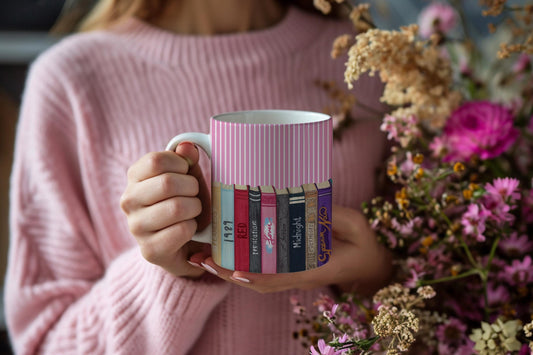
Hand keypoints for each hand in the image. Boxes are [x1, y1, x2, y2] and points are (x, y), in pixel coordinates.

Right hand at [120, 142, 210, 277]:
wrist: (185, 244)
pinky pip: (182, 230)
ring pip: (176, 207)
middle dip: (192, 188)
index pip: (155, 160)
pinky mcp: (150, 250)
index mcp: (135, 177)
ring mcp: (136, 227)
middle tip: (194, 196)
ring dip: (194, 209)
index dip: (181, 164)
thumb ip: (187, 160)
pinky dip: (193, 228)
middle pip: (168, 183)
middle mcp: (128, 201)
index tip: (186, 173)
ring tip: (192, 213)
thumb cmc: (186, 203)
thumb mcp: (188, 177)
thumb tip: (187, 147)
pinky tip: (188, 230)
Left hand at [190, 205, 392, 293]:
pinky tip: (225, 253)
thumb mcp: (355, 225)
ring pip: (255, 279)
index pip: (278, 277)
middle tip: (201, 258)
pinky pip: (262, 271)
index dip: (254, 275)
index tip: (232, 269)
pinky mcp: (291, 269)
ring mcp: (293, 274)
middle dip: (227, 273)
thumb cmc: (363, 244)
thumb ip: (333, 214)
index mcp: (313, 269)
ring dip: (228, 271)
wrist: (370, 265)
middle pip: (257, 281)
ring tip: (202, 256)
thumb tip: (308, 200)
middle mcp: (298, 275)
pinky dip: (241, 266)